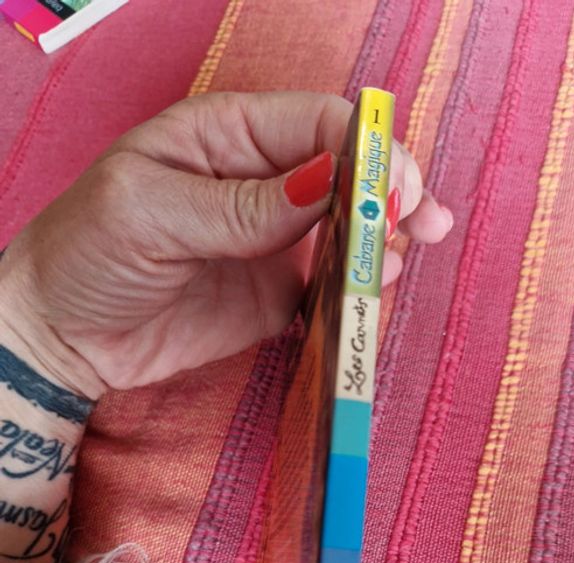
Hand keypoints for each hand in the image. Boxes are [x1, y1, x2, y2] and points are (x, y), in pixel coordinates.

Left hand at [0, 91, 451, 397]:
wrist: (63, 337)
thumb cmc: (87, 254)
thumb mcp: (151, 213)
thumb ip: (242, 205)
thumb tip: (328, 184)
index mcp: (228, 136)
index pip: (319, 122)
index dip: (367, 149)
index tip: (389, 191)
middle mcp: (261, 183)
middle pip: (349, 173)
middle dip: (391, 194)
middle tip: (418, 225)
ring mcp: (273, 242)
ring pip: (349, 231)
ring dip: (382, 243)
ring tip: (392, 265)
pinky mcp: (277, 296)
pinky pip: (331, 288)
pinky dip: (359, 292)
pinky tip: (371, 295)